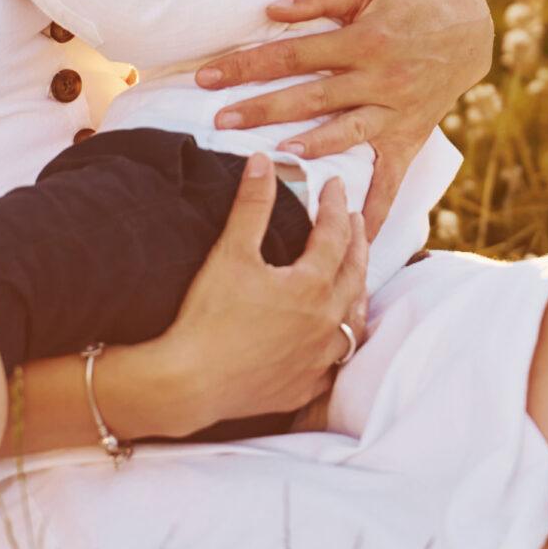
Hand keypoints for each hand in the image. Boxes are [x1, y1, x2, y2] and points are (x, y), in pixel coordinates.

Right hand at [155, 154, 369, 430]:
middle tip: (357, 221)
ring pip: (353, 321)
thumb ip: (253, 205)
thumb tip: (264, 161)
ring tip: (357, 278)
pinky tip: (334, 342)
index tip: (335, 185)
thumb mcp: (231, 252)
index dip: (335, 206)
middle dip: (357, 242)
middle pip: (354, 274)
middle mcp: (326, 322)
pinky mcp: (304, 387)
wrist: (190, 383)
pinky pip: (335, 364)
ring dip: (357, 293)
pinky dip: (339, 345)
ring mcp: (318, 358)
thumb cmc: (209, 316)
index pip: (334, 235)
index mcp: (313, 285)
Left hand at [193, 0, 492, 239]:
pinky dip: (374, 207)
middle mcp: (381, 79)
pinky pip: (392, 179)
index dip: (249, 65)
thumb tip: (273, 9)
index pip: (295, 54)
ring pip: (345, 134)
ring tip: (272, 159)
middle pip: (312, 97)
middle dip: (262, 109)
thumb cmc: (408, 5)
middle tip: (218, 121)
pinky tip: (352, 234)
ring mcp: (396, 113)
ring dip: (308, 147)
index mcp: (365, 40)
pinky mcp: (409, 139)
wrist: (467, 32)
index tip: (208, 77)